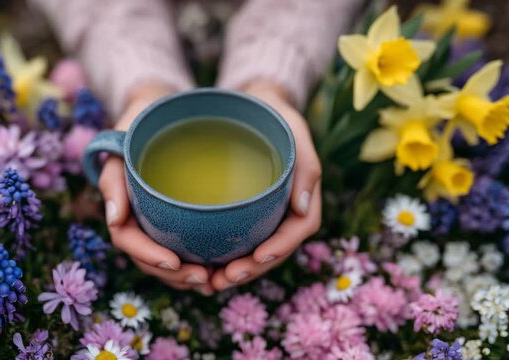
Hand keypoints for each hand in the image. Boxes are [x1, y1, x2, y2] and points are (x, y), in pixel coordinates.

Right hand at [98, 83, 214, 295]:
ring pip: (167, 260)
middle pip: (149, 258)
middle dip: (174, 275)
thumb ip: (113, 177)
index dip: (148, 256)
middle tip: (205, 279)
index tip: (174, 263)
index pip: (128, 239)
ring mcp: (156, 220)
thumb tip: (114, 219)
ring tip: (215, 281)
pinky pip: (184, 246)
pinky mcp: (176, 217)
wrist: (161, 107)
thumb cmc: (139, 123)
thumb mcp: (121, 142)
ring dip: (187, 277)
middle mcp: (138, 217)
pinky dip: (199, 261)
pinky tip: (220, 267)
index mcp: (121, 204)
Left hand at [211, 80, 321, 290]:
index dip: (281, 247)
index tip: (258, 256)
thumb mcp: (295, 131)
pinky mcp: (244, 212)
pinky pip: (238, 239)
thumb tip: (303, 210)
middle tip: (224, 278)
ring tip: (210, 281)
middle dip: (252, 268)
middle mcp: (285, 210)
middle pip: (275, 249)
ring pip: (255, 251)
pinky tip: (203, 264)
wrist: (252, 105)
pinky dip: (224, 256)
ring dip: (236, 271)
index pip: (299, 229)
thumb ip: (306, 167)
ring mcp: (265, 213)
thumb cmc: (275, 115)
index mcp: (303, 195)